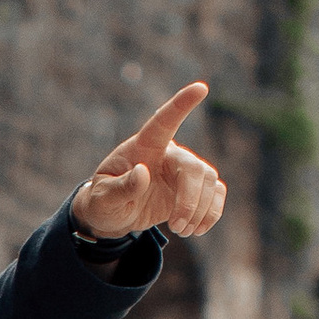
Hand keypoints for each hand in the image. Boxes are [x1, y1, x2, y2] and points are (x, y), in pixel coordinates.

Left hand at [71, 83, 226, 245]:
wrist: (113, 215)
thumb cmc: (103, 201)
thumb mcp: (103, 199)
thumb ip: (120, 188)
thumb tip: (144, 173)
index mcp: (143, 147)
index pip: (163, 121)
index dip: (181, 104)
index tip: (200, 88)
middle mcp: (167, 153)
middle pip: (193, 167)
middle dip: (190, 200)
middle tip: (178, 228)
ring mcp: (182, 170)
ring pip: (208, 181)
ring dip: (200, 210)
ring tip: (182, 231)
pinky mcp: (194, 189)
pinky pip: (215, 194)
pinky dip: (211, 214)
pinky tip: (198, 229)